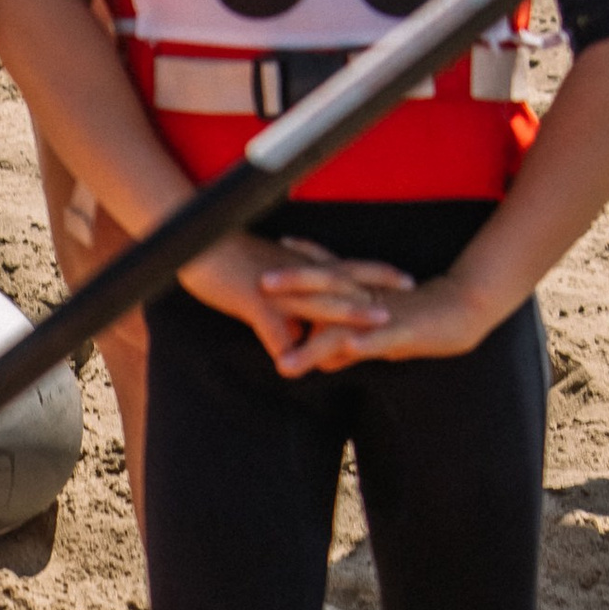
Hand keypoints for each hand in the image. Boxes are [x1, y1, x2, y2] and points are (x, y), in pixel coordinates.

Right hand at [182, 233, 407, 372]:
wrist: (196, 243)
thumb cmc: (226, 260)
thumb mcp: (263, 283)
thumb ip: (282, 308)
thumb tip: (292, 337)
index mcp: (303, 265)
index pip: (348, 267)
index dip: (379, 273)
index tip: (407, 281)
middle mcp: (297, 274)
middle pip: (346, 283)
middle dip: (379, 295)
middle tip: (412, 306)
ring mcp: (278, 288)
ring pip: (320, 301)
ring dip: (349, 315)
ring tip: (375, 330)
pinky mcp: (253, 300)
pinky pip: (272, 326)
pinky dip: (283, 346)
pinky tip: (290, 367)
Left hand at [270, 269, 495, 375]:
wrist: (466, 308)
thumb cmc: (419, 320)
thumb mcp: (374, 333)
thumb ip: (345, 344)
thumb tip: (319, 360)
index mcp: (360, 291)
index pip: (323, 271)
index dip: (295, 263)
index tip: (263, 256)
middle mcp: (367, 297)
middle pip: (325, 286)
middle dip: (293, 284)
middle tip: (260, 282)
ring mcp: (384, 314)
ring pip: (344, 322)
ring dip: (314, 342)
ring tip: (285, 360)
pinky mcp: (403, 332)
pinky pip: (380, 340)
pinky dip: (363, 344)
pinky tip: (347, 350)